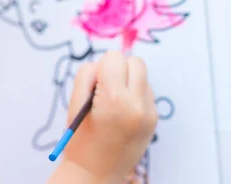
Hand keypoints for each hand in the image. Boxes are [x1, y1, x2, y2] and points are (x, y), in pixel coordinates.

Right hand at [50, 51, 157, 182]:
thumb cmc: (80, 138)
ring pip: (142, 76)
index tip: (95, 83)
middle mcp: (137, 104)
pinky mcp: (154, 119)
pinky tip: (122, 112)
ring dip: (128, 81)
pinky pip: (146, 92)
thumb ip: (87, 76)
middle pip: (135, 62)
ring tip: (113, 102)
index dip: (102, 66)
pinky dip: (134, 94)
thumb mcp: (75, 103)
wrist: (96, 173)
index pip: (115, 57)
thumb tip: (104, 61)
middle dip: (119, 68)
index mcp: (114, 99)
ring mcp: (149, 113)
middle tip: (105, 87)